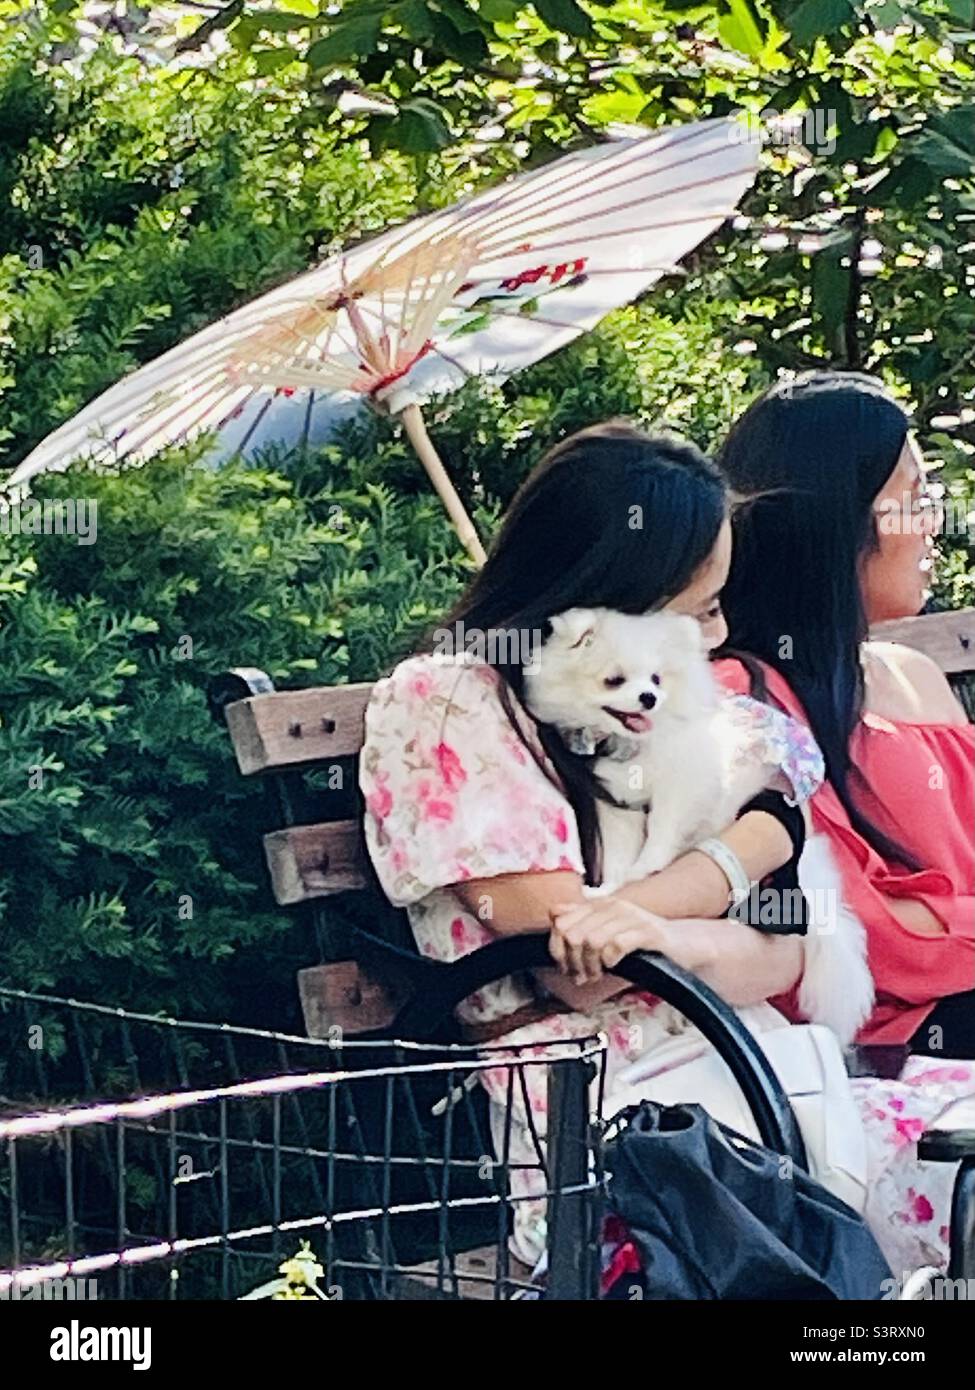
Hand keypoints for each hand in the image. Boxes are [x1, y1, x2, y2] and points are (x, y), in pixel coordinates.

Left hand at [548, 898, 671, 983]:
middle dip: (573, 962)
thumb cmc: (642, 942)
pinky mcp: (648, 932)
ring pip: (592, 941)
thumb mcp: (608, 929)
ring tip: (598, 975)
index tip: (568, 968)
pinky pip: (616, 945)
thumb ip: (581, 919)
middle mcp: (613, 906)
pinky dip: (610, 960)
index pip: (560, 922)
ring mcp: (631, 917)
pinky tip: (615, 965)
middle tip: (584, 976)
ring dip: (591, 965)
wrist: (684, 944)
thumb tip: (553, 912)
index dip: (558, 950)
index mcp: (600, 904)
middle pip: (573, 934)